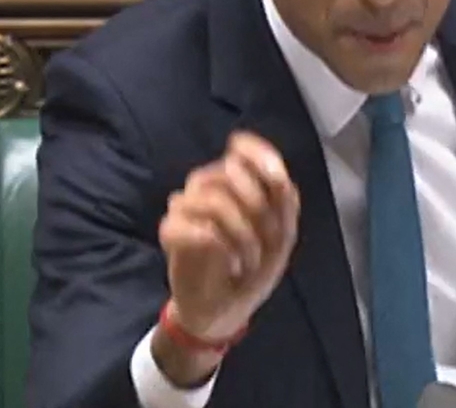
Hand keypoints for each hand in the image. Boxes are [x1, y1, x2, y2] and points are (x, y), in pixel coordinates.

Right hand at [154, 133, 299, 382]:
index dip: (260, 153)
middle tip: (270, 239)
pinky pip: (192, 226)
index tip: (278, 176)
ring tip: (250, 259)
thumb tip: (279, 176)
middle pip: (230, 172)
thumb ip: (284, 202)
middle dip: (260, 207)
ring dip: (242, 233)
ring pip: (214, 200)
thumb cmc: (254, 267)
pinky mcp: (170, 231)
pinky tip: (232, 263)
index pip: (242, 148)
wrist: (226, 308)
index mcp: (238, 180)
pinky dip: (220, 246)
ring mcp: (187, 206)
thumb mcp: (282, 235)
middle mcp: (208, 185)